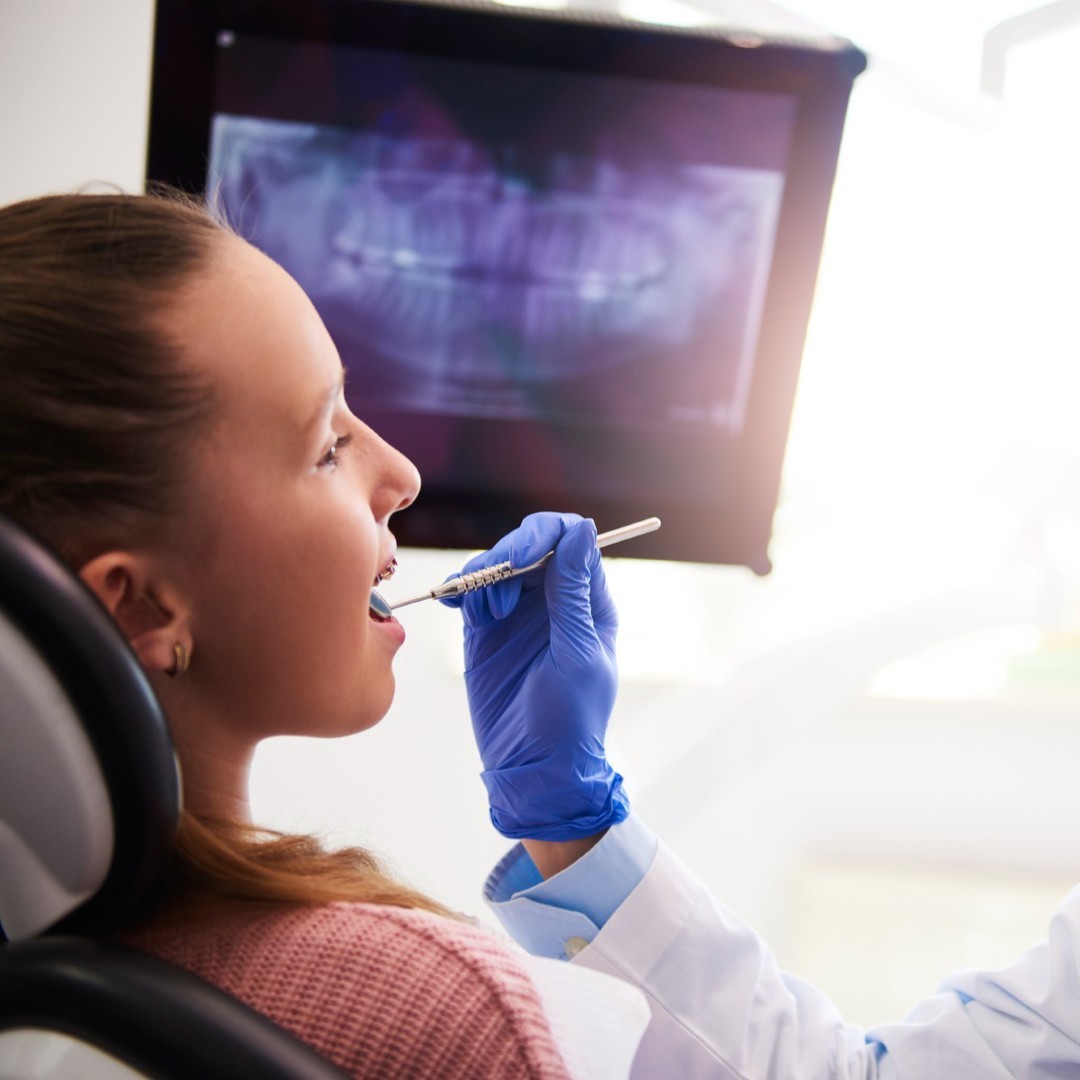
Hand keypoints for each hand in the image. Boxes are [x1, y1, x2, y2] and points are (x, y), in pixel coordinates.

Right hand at [442, 513, 628, 840]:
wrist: (532, 770)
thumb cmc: (569, 720)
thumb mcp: (575, 654)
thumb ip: (571, 593)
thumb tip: (580, 530)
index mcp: (587, 602)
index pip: (570, 540)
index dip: (543, 536)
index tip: (518, 559)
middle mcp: (554, 600)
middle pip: (529, 545)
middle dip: (505, 555)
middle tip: (488, 588)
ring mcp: (518, 614)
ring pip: (496, 566)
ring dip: (481, 575)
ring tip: (479, 613)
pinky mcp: (486, 631)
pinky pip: (472, 593)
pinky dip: (460, 590)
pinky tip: (454, 603)